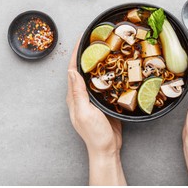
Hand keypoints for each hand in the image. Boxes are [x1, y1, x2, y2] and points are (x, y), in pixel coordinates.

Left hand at [67, 38, 125, 184]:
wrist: (106, 149)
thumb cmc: (95, 134)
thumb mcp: (85, 113)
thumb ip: (78, 93)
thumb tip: (72, 72)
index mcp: (74, 96)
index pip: (73, 70)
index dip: (77, 53)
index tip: (83, 38)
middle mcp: (80, 95)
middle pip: (82, 69)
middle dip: (87, 53)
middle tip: (97, 39)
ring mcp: (92, 98)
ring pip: (93, 75)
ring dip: (97, 61)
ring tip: (106, 48)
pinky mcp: (102, 101)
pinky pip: (103, 83)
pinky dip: (107, 73)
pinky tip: (115, 67)